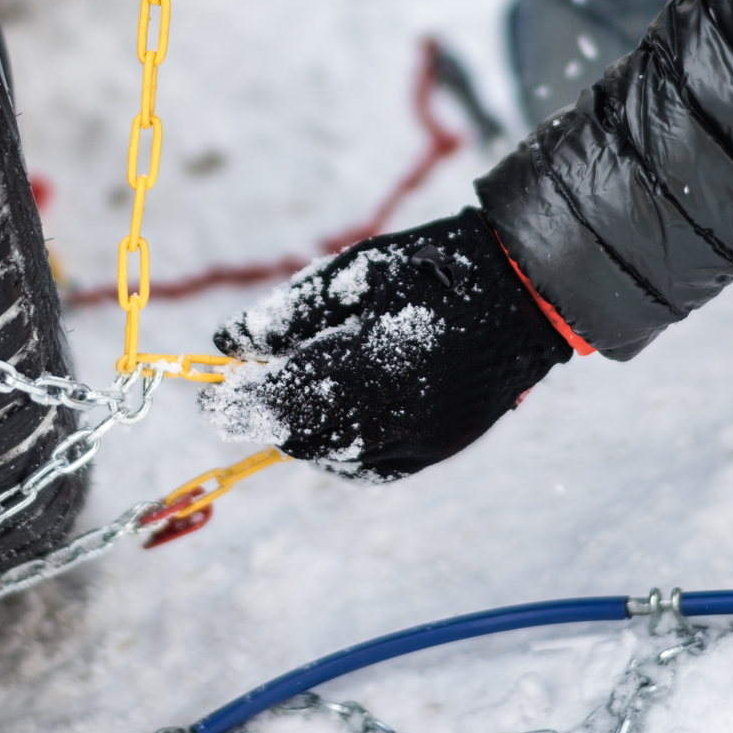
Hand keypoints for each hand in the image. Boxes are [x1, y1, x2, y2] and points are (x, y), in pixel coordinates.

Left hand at [201, 208, 572, 480]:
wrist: (523, 288)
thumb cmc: (431, 266)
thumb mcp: (352, 273)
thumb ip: (286, 313)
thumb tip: (226, 343)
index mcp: (370, 365)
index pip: (280, 403)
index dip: (236, 404)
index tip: (209, 394)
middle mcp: (396, 416)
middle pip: (303, 438)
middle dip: (266, 417)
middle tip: (245, 390)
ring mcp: (423, 440)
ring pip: (336, 458)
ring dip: (303, 432)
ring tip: (293, 393)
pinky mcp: (440, 449)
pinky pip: (373, 465)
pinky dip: (342, 445)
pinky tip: (335, 412)